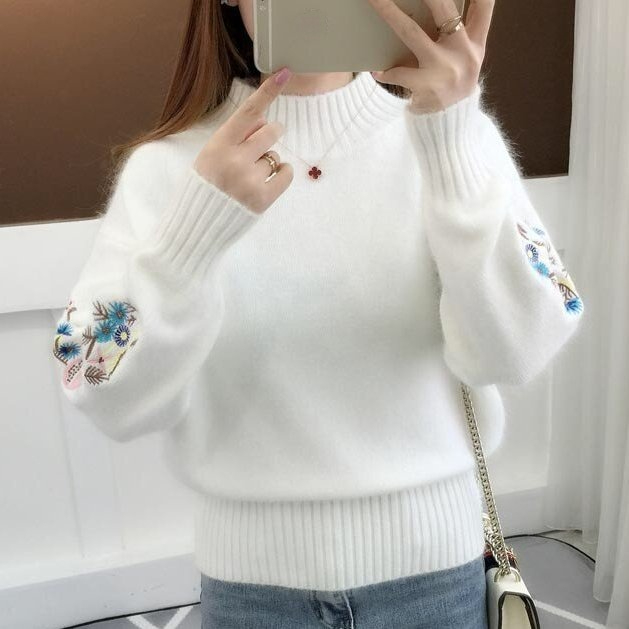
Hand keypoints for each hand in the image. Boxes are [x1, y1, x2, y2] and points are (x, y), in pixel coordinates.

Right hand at [193, 67, 294, 214]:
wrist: (197, 225)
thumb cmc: (205, 187)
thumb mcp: (210, 156)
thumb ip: (235, 138)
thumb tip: (266, 121)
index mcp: (218, 145)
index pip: (248, 112)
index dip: (267, 92)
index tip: (285, 73)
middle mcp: (234, 160)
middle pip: (270, 132)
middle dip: (271, 134)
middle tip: (260, 147)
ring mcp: (249, 181)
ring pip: (275, 156)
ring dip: (269, 162)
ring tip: (250, 176)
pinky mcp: (262, 200)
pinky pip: (285, 174)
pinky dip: (282, 174)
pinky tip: (269, 180)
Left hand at [366, 0, 494, 113]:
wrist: (450, 128)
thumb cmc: (453, 87)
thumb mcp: (465, 61)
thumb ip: (458, 35)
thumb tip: (430, 8)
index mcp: (476, 43)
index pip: (484, 6)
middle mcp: (463, 52)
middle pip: (443, 8)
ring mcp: (444, 69)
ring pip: (411, 32)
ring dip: (389, 13)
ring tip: (373, 0)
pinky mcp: (426, 87)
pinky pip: (398, 72)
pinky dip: (385, 72)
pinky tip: (377, 72)